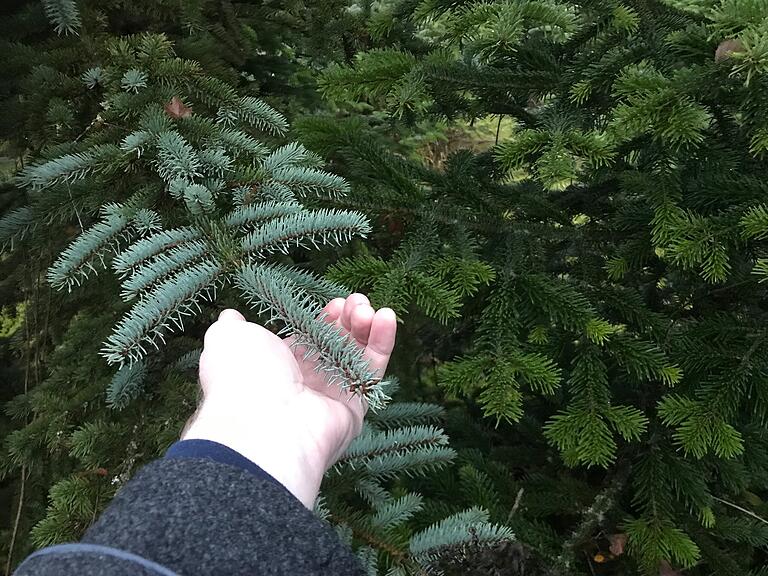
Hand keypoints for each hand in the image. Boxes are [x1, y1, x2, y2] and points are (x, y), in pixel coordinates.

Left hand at [181, 294, 396, 507]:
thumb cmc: (243, 376)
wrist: (263, 421)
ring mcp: (330, 398)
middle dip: (347, 320)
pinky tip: (386, 318)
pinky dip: (382, 344)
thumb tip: (231, 317)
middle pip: (335, 346)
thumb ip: (233, 325)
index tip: (335, 302)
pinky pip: (372, 373)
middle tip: (357, 301)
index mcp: (275, 366)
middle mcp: (303, 383)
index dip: (323, 319)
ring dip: (365, 328)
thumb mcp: (228, 338)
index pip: (308, 339)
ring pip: (356, 357)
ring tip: (368, 308)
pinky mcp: (354, 409)